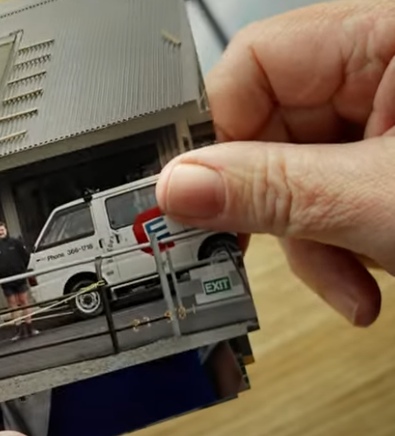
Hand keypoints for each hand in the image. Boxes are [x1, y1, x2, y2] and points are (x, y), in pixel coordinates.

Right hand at [156, 0, 394, 327]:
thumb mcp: (382, 201)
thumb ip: (271, 192)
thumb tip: (179, 187)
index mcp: (387, 38)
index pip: (251, 65)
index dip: (224, 134)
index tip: (211, 198)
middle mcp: (383, 70)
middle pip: (270, 131)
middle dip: (278, 207)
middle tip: (279, 250)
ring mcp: (387, 119)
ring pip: (296, 175)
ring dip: (312, 239)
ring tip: (352, 278)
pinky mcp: (390, 160)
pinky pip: (329, 196)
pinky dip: (337, 243)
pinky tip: (366, 271)